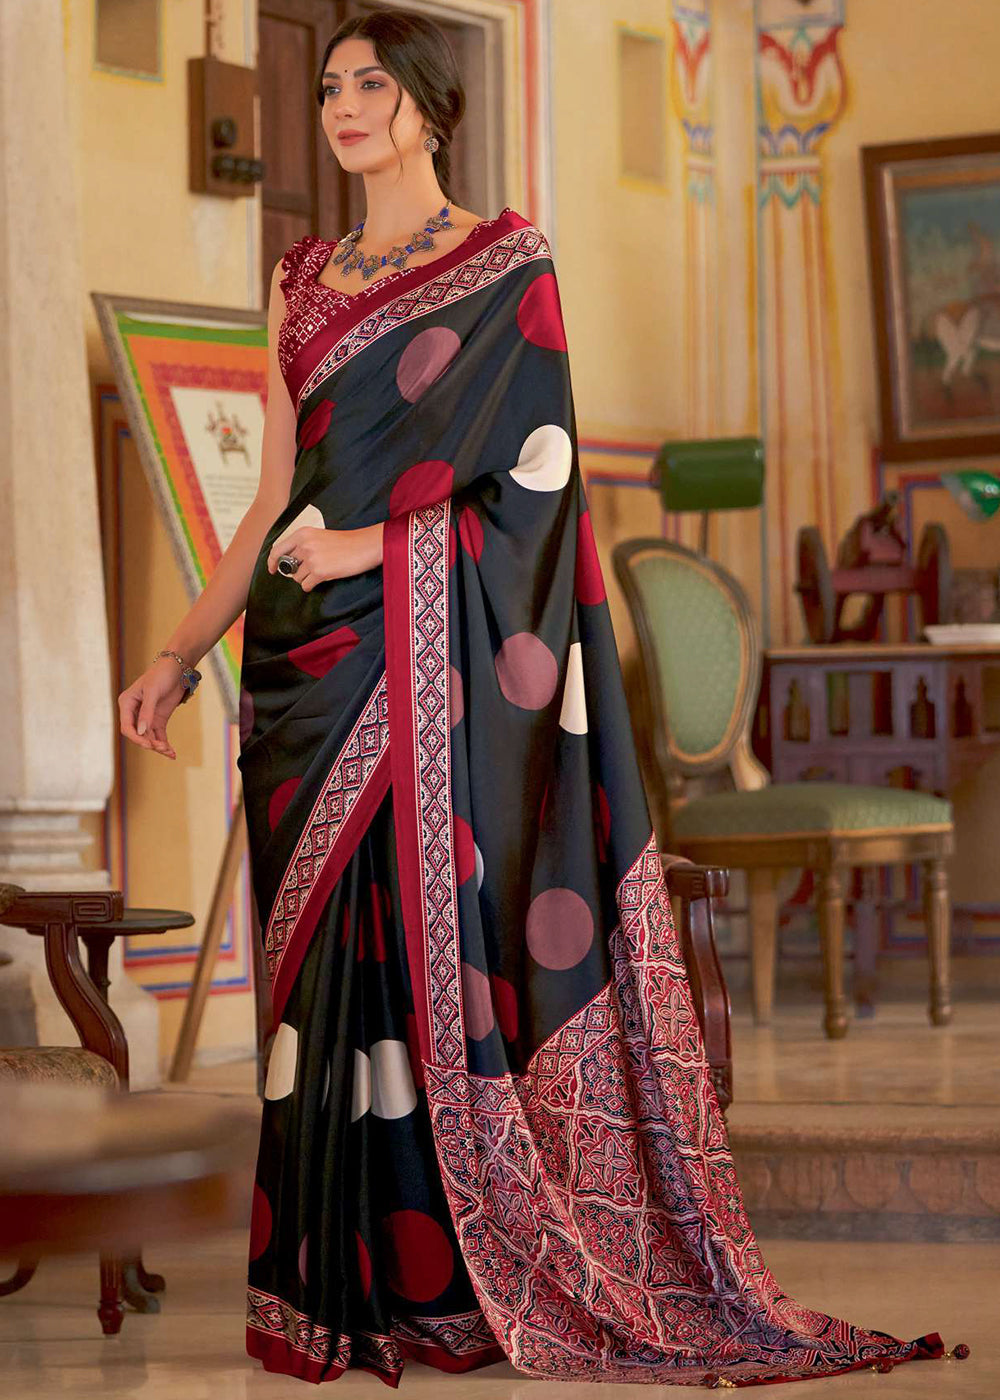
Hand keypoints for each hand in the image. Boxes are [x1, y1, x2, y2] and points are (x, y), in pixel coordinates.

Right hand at [118, 658, 186, 758]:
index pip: (127, 727)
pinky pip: (159, 735)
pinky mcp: (158, 719)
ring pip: (149, 737)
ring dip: (158, 746)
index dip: (136, 738)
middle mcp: (134, 712)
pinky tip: (172, 753)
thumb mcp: (153, 692)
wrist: (177, 667)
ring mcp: (147, 717)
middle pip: (137, 735)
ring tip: (170, 752)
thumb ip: (147, 712)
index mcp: (127, 703)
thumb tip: (142, 732)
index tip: (148, 744)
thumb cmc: (161, 675)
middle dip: (149, 743)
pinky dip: (164, 744)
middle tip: (163, 748)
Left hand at [266, 523, 383, 591]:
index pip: (277, 549)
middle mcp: (304, 545)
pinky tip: (322, 579)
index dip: (272, 562)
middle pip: (289, 566)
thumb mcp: (320, 536)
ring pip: (297, 578)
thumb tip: (290, 563)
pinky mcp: (319, 572)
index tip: (272, 569)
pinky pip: (305, 585)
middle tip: (311, 570)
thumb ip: (304, 545)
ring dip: (307, 579)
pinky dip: (311, 586)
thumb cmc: (346, 542)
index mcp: (303, 534)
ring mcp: (311, 559)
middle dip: (297, 572)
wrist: (364, 546)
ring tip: (322, 571)